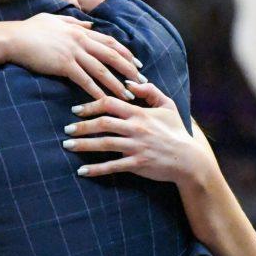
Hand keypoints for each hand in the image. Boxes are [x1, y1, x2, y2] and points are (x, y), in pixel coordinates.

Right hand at [4, 14, 142, 101]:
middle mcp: (80, 39)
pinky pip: (84, 80)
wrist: (12, 38)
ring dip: (117, 84)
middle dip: (129, 69)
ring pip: (102, 69)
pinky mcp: (63, 65)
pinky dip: (96, 91)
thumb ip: (73, 21)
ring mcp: (73, 52)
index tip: (137, 64)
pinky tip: (104, 100)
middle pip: (111, 55)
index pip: (109, 42)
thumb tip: (89, 23)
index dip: (125, 53)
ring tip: (128, 96)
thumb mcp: (54, 20)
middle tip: (141, 82)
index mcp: (79, 30)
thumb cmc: (29, 29)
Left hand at [64, 80, 207, 182]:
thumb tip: (130, 83)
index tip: (76, 110)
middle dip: (82, 126)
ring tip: (67, 145)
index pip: (110, 103)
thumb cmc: (176, 131)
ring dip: (83, 145)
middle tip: (66, 129)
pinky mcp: (137, 164)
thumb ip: (150, 91)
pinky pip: (112, 166)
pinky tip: (82, 171)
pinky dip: (96, 169)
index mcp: (140, 113)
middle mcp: (136, 129)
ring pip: (105, 144)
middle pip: (103, 123)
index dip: (91, 105)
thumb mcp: (168, 106)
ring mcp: (136, 147)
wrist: (189, 159)